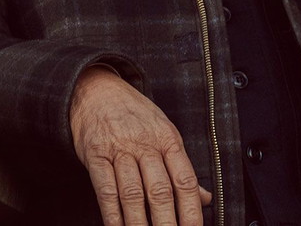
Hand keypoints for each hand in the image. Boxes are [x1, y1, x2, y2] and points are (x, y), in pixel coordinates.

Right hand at [69, 66, 211, 225]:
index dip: (191, 211)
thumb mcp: (164, 131)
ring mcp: (119, 149)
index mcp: (168, 139)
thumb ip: (182, 167)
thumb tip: (205, 198)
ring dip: (139, 224)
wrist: (96, 88)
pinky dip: (112, 214)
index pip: (185, 181)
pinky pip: (105, 189)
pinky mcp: (95, 154)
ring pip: (132, 193)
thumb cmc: (132, 113)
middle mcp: (145, 144)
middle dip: (167, 224)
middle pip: (160, 191)